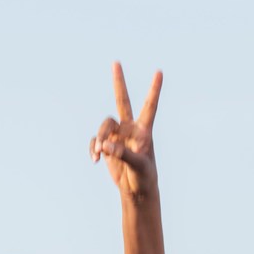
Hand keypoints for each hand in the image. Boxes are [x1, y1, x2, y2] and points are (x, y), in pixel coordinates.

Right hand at [90, 62, 162, 198]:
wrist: (136, 191)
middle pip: (122, 100)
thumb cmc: (144, 177)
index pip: (149, 106)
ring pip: (104, 125)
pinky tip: (95, 159)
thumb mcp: (139, 166)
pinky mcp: (106, 145)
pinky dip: (94, 148)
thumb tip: (106, 145)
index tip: (160, 72)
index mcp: (144, 131)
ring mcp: (117, 135)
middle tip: (116, 62)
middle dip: (119, 82)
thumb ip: (124, 154)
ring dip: (100, 137)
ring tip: (99, 153)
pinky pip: (96, 141)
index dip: (154, 90)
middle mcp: (130, 128)